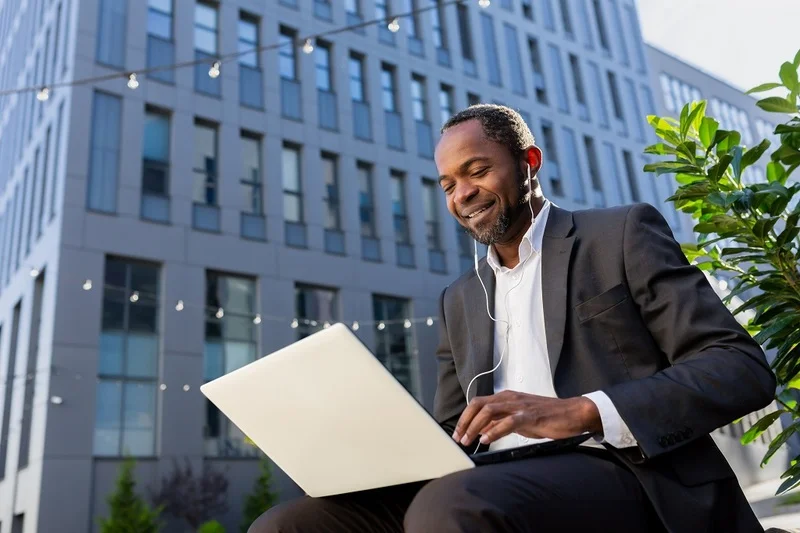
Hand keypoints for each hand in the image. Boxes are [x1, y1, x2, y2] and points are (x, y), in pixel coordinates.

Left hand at [451, 391, 601, 446]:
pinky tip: (486, 439)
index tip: (458, 432)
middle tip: (458, 437)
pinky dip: (495, 431)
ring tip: (468, 440)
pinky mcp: (530, 415)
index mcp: (506, 398)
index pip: (478, 403)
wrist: (573, 413)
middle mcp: (510, 398)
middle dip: (465, 421)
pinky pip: (508, 422)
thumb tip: (481, 430)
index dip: (465, 417)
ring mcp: (519, 406)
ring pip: (489, 411)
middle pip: (478, 404)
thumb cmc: (547, 417)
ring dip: (475, 426)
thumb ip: (500, 422)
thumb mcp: (519, 420)